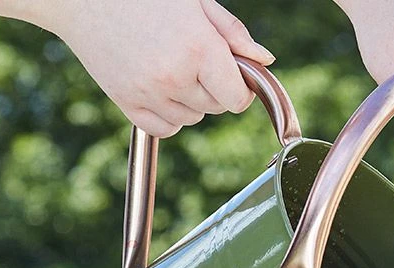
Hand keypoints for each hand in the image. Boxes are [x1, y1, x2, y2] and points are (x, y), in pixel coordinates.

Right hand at [43, 0, 274, 136]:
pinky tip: (157, 85)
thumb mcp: (195, 1)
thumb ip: (233, 33)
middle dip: (213, 87)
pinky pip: (166, 128)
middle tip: (191, 56)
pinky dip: (168, 115)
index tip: (233, 76)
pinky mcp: (129, 105)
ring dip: (190, 99)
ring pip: (193, 118)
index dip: (240, 88)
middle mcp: (176, 77)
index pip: (238, 98)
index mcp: (199, 48)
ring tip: (169, 63)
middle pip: (216, 108)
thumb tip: (265, 62)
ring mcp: (151, 94)